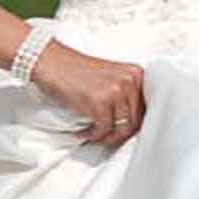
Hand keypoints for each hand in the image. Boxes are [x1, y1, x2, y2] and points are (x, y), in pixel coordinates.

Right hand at [30, 41, 146, 145]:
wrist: (51, 62)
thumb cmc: (75, 70)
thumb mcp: (110, 77)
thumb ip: (125, 94)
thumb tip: (133, 122)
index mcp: (135, 73)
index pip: (147, 108)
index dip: (135, 123)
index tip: (122, 130)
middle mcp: (129, 80)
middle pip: (136, 121)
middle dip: (120, 133)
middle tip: (105, 136)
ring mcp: (115, 91)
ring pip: (122, 128)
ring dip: (108, 137)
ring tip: (95, 135)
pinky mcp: (99, 102)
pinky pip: (103, 130)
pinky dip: (93, 135)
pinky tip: (84, 132)